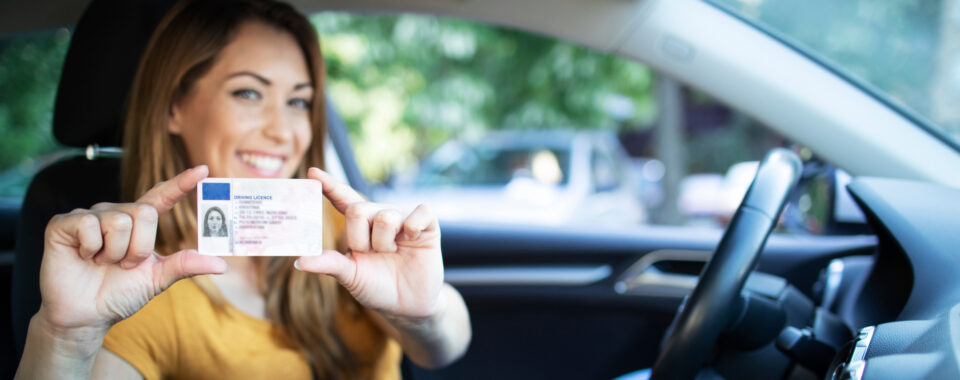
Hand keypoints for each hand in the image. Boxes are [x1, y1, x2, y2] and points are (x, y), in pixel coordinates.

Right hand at [38, 165, 227, 332]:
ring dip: (115, 252)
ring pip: (120, 221)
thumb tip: (221, 264)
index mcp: (139, 223)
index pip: (162, 196)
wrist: (85, 316)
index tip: (203, 170)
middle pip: (145, 213)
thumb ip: (185, 265)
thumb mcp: (157, 279)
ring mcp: (90, 215)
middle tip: (123, 265)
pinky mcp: (64, 223)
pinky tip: (83, 257)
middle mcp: (116, 212)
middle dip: (139, 248)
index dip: (181, 183)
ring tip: (101, 263)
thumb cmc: (119, 294)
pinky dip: (92, 249)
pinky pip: (90, 225)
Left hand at [296, 168, 444, 318]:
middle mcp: (379, 218)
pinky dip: (413, 224)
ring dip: (384, 242)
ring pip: (385, 215)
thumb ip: (329, 264)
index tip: (312, 172)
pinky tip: (411, 238)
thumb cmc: (377, 288)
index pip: (342, 200)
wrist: (408, 306)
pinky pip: (421, 211)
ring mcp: (403, 220)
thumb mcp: (351, 277)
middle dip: (361, 239)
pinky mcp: (427, 225)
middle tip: (372, 255)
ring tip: (391, 254)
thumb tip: (299, 261)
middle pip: (359, 209)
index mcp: (358, 227)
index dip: (329, 185)